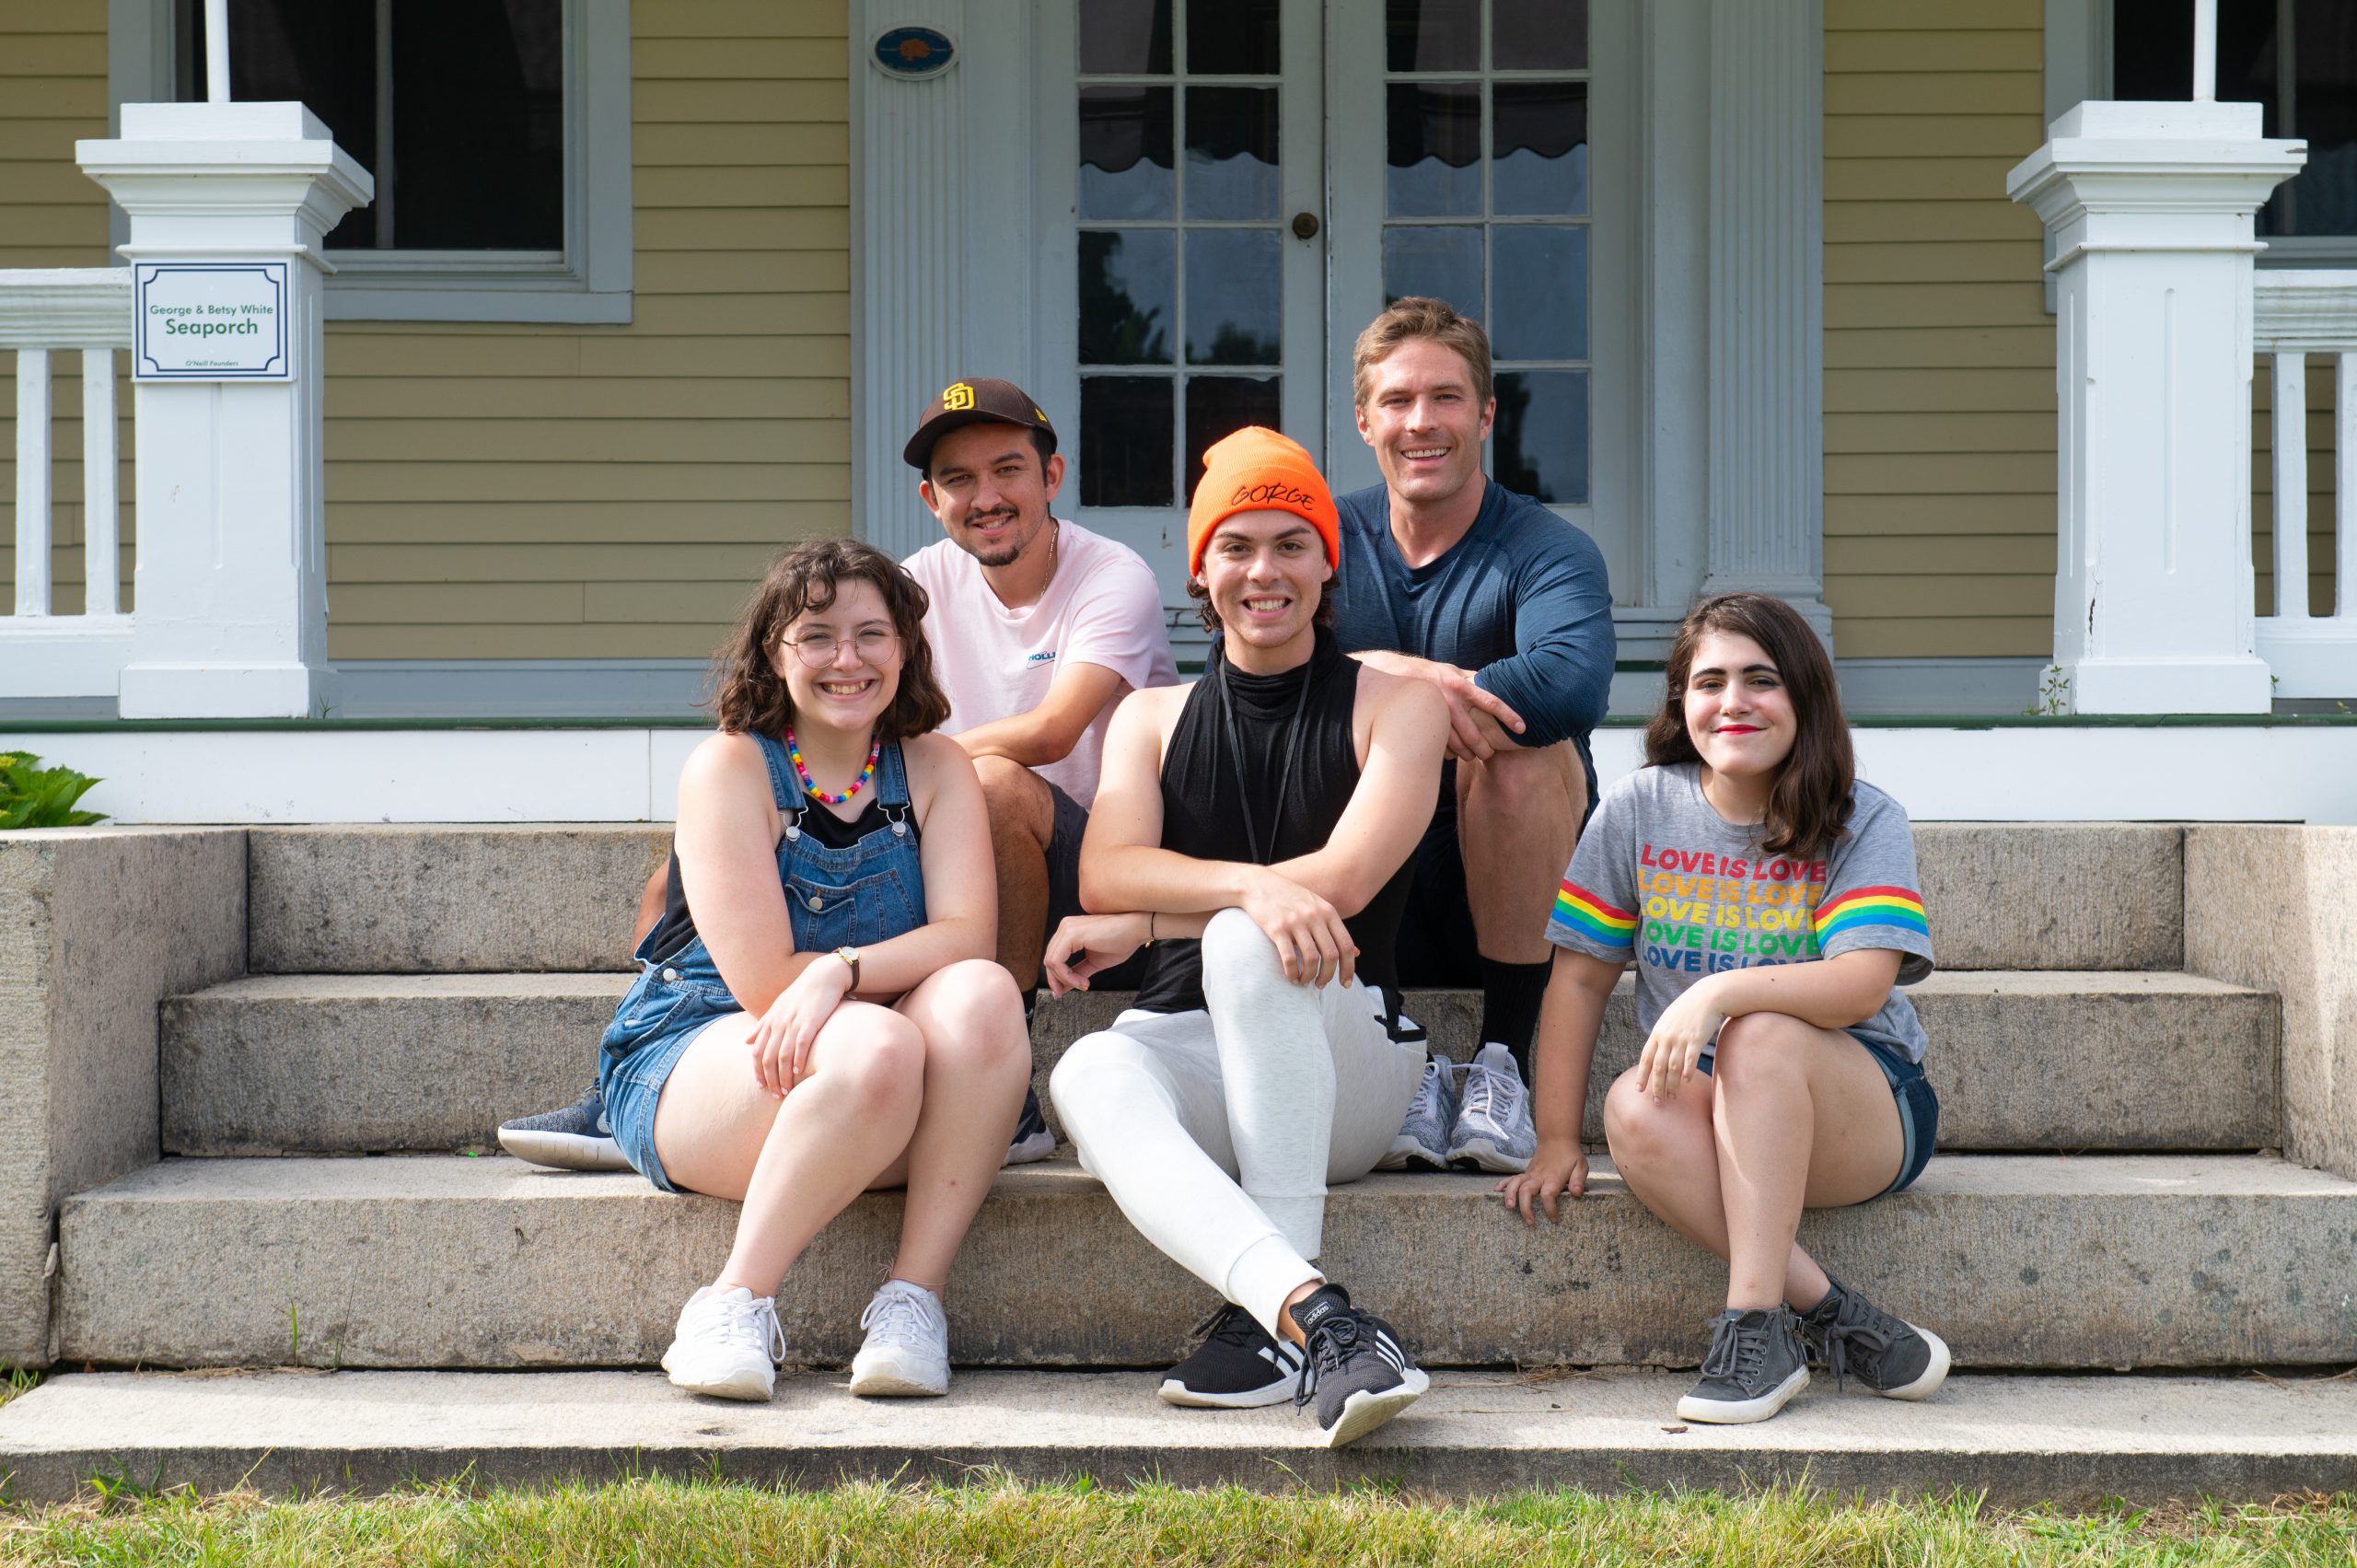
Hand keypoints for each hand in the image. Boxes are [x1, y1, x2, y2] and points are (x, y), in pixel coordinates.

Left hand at [744, 954, 852, 1097]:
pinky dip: (799, 1059)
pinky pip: (801, 1044)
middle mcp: (778, 1023)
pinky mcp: (810, 1021)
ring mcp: (793, 1022)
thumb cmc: (801, 993)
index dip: (757, 1071)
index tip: (762, 1087)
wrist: (823, 976)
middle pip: (767, 1057)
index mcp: (770, 1021)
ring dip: (784, 1076)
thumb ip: (761, 1026)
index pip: (757, 1052)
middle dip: (770, 1079)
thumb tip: (745, 1041)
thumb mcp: (777, 1007)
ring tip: (788, 1090)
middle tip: (777, 1094)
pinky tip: (800, 1071)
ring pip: (782, 1055)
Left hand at [1043, 912, 1149, 998]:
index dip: (1056, 977)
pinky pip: (1058, 961)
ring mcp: (1067, 929)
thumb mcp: (1094, 962)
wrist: (1137, 929)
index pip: (1054, 957)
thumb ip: (1077, 972)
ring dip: (1065, 979)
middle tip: (1067, 993)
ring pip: (1051, 962)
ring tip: (1083, 985)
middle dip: (1057, 981)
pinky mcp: (1071, 934)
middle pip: (1049, 960)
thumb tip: (1062, 988)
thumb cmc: (1121, 942)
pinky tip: (1083, 981)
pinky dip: (1067, 976)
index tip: (1065, 991)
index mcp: (1069, 931)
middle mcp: (1065, 927)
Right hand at [1238, 869, 1356, 987]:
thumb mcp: (1316, 906)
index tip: (1345, 983)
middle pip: (1331, 955)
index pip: (1346, 945)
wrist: (1257, 884)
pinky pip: (1289, 958)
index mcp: (1328, 912)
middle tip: (1321, 985)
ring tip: (1303, 981)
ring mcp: (1296, 922)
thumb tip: (1357, 953)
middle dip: (1328, 976)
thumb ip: (1334, 928)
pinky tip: (1290, 976)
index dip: (1349, 968)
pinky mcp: (1277, 928)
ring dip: (1309, 977)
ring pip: (1312, 959)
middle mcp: (1315, 916)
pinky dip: (1292, 973)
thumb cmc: (1289, 898)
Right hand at [1393, 654, 1525, 760]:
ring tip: (1471, 756)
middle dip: (1484, 748)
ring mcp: (1436, 716)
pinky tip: (1452, 753)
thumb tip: (1498, 680)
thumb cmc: (1432, 674)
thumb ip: (1473, 678)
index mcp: (1462, 686)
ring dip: (1467, 754)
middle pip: (1474, 734)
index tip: (1523, 728)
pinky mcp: (1425, 726)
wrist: (1398, 676)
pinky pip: (1440, 746)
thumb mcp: (1453, 671)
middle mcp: (1450, 701)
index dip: (1509, 715)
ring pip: (1457, 744)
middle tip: (1489, 754)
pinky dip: (1448, 753)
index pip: (1491, 702)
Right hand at [1495, 1138, 1589, 1224]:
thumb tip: (1577, 1193)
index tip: (1553, 1220)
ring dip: (1510, 1195)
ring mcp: (1530, 1174)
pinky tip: (1496, 1191)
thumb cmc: (1570, 1155)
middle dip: (1525, 1207)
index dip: (1549, 1209)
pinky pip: (1512, 1178)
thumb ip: (1578, 1180)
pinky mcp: (1526, 1172)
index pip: (1548, 1195)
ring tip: (1509, 1207)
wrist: (1557, 1139)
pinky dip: (1503, 1183)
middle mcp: (1539, 1176)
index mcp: (1553, 1178)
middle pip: (1527, 1191)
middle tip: (1529, 1221)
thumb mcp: (1581, 1166)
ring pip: (1516, 1184)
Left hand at [1636, 980, 1727, 1100]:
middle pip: (1658, 1067)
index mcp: (1657, 1033)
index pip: (1646, 1058)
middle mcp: (1666, 1037)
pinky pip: (1690, 1060)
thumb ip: (1661, 1037)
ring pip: (1673, 1068)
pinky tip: (1687, 1081)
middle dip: (1656, 1086)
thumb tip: (1656, 1054)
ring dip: (1672, 1084)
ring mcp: (1681, 1039)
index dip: (1642, 1075)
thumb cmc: (1687, 1010)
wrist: (1706, 997)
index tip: (1639, 1090)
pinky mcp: (1696, 1039)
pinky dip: (1687, 1073)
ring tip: (1672, 1096)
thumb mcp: (1668, 1021)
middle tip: (1657, 1102)